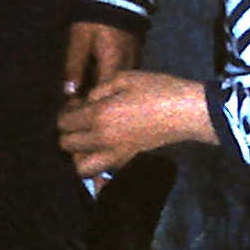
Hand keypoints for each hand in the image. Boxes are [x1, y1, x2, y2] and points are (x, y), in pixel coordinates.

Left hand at [57, 69, 213, 176]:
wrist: (185, 111)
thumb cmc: (157, 89)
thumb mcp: (125, 77)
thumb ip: (99, 90)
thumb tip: (87, 103)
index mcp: (99, 115)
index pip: (64, 123)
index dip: (65, 113)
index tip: (76, 105)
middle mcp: (101, 139)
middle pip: (66, 146)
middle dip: (67, 133)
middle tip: (79, 121)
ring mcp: (114, 155)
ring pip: (81, 167)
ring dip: (78, 155)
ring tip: (88, 141)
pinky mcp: (126, 162)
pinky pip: (102, 171)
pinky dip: (97, 163)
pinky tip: (105, 149)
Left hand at [63, 19, 139, 102]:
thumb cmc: (95, 19)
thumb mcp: (80, 41)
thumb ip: (74, 66)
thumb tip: (68, 92)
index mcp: (114, 65)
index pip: (101, 96)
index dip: (86, 106)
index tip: (70, 109)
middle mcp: (128, 65)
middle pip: (112, 93)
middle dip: (95, 100)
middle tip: (75, 103)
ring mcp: (136, 59)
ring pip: (120, 84)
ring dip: (105, 91)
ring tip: (86, 92)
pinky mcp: (137, 52)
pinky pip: (125, 74)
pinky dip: (113, 80)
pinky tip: (102, 78)